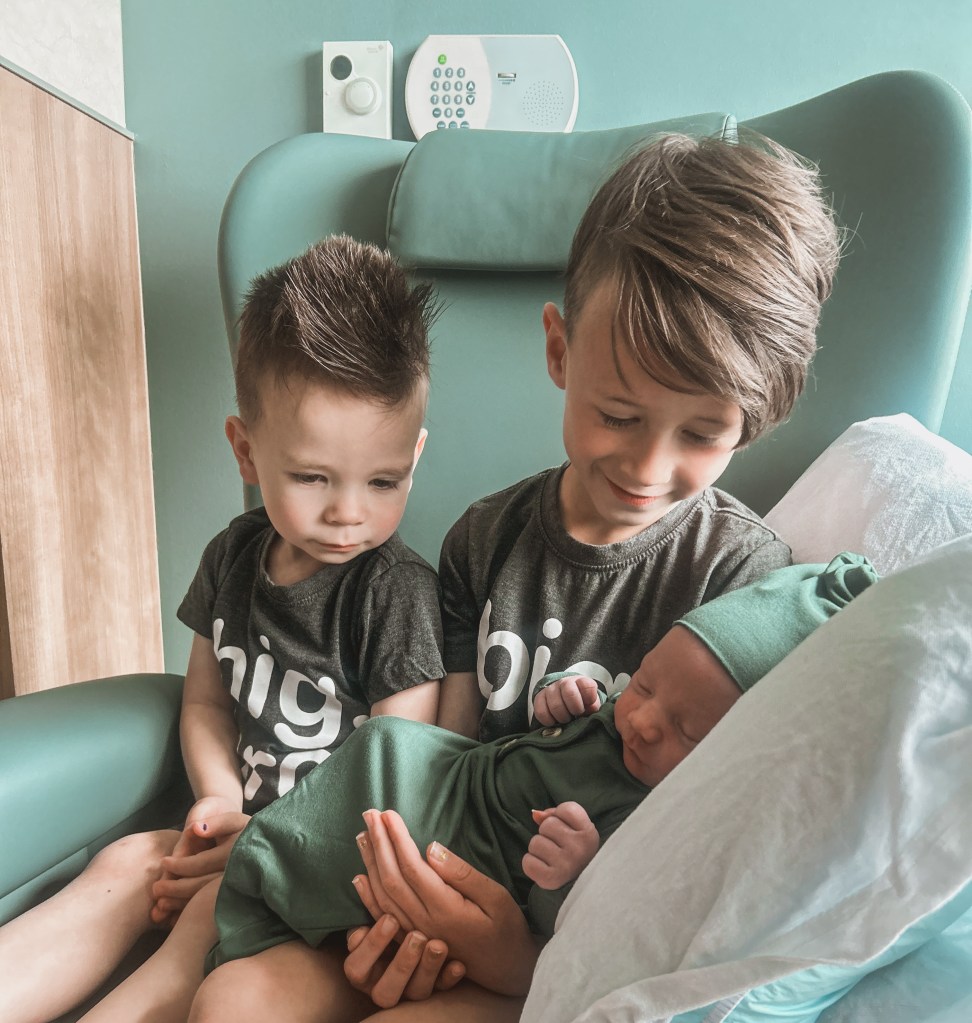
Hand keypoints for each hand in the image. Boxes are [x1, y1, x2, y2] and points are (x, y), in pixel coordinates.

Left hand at [149, 796, 248, 924]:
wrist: (255, 841)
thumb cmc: (237, 828)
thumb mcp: (231, 820)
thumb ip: (215, 823)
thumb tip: (195, 828)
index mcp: (235, 854)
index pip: (201, 863)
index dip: (180, 865)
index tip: (164, 862)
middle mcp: (236, 875)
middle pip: (200, 887)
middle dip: (175, 889)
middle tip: (155, 890)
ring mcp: (234, 890)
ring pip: (203, 901)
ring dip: (179, 904)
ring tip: (160, 906)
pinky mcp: (231, 901)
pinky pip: (207, 909)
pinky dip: (188, 914)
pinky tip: (173, 920)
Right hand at [344, 912, 464, 1008]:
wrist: (440, 940)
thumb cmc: (399, 922)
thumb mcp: (383, 914)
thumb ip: (372, 904)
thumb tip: (360, 879)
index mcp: (367, 969)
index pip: (358, 968)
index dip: (370, 947)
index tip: (389, 918)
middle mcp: (388, 983)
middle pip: (385, 991)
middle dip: (401, 964)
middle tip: (417, 935)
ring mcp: (414, 987)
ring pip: (416, 992)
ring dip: (426, 969)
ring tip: (438, 945)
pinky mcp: (438, 986)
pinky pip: (443, 990)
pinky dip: (449, 977)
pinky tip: (459, 964)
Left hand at [353, 808, 540, 995]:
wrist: (508, 972)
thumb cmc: (507, 929)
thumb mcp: (496, 897)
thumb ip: (462, 874)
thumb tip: (431, 848)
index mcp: (446, 909)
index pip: (411, 867)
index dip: (396, 838)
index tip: (387, 813)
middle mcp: (424, 924)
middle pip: (391, 879)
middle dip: (378, 844)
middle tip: (369, 813)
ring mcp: (416, 935)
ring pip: (383, 896)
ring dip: (370, 863)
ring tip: (362, 835)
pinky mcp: (414, 942)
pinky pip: (383, 918)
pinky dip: (368, 896)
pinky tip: (360, 877)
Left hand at [522, 802, 598, 889]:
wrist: (582, 886)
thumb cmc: (575, 851)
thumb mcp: (576, 830)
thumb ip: (556, 815)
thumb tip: (535, 814)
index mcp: (589, 834)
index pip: (566, 809)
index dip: (560, 815)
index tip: (567, 827)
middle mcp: (580, 849)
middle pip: (547, 824)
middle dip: (547, 833)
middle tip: (558, 846)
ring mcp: (566, 865)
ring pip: (535, 842)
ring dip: (539, 849)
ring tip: (551, 858)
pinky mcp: (552, 879)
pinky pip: (528, 861)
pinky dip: (531, 863)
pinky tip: (543, 867)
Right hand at [533, 675, 600, 724]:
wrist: (563, 697)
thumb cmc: (580, 702)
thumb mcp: (591, 704)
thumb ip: (593, 706)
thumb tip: (590, 710)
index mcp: (581, 682)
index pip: (587, 685)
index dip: (589, 698)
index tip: (588, 706)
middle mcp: (564, 682)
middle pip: (570, 693)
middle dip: (575, 709)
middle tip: (576, 715)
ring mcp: (550, 689)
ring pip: (555, 705)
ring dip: (562, 717)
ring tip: (565, 719)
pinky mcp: (539, 698)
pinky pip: (541, 712)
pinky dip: (549, 721)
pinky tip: (554, 721)